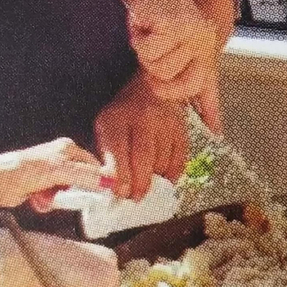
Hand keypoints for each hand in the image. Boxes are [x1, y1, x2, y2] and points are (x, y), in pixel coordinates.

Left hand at [0, 137, 106, 210]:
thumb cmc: (22, 170)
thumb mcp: (58, 171)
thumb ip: (85, 176)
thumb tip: (108, 180)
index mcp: (67, 149)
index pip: (94, 165)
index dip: (99, 180)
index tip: (103, 195)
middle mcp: (61, 159)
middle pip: (82, 181)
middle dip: (73, 192)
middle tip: (65, 196)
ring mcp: (52, 174)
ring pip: (68, 193)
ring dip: (58, 199)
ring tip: (45, 197)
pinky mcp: (43, 188)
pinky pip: (55, 200)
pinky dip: (47, 203)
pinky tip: (37, 199)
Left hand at [94, 73, 189, 200]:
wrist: (148, 89)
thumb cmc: (122, 117)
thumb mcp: (105, 130)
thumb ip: (106, 157)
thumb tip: (113, 188)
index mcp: (115, 118)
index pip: (117, 151)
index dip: (120, 176)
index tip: (121, 193)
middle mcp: (141, 117)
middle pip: (143, 158)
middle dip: (140, 184)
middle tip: (136, 197)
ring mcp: (164, 121)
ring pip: (162, 161)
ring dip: (155, 179)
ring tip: (148, 185)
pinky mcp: (181, 128)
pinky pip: (179, 159)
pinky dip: (172, 173)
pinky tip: (163, 178)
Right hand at [120, 0, 222, 115]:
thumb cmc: (156, 13)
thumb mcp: (170, 43)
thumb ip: (175, 68)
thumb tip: (179, 100)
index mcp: (204, 49)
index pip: (209, 86)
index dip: (211, 110)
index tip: (216, 131)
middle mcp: (203, 43)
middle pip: (182, 85)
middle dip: (161, 82)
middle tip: (149, 66)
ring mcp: (192, 35)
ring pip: (161, 69)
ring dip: (146, 55)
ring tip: (150, 35)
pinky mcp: (176, 26)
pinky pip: (150, 52)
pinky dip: (139, 40)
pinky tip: (144, 26)